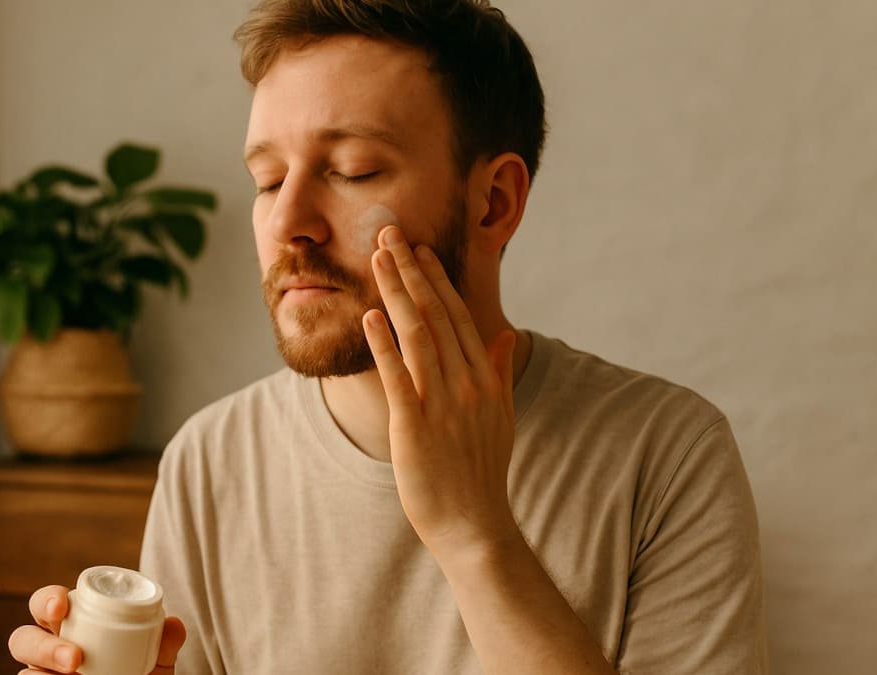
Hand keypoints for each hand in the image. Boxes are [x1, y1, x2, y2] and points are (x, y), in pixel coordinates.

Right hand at [9, 584, 187, 673]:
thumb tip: (173, 625)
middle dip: (41, 646)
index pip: (47, 604)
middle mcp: (49, 650)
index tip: (62, 605)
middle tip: (75, 659)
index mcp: (71, 624)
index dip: (47, 599)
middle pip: (23, 639)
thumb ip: (164, 641)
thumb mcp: (157, 657)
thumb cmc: (142, 671)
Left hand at [363, 225, 518, 557]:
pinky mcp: (415, 426)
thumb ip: (502, 371)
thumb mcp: (500, 417)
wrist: (475, 524)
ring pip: (417, 335)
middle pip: (436, 315)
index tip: (421, 250)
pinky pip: (397, 377)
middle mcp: (467, 384)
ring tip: (376, 259)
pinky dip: (383, 344)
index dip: (437, 280)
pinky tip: (369, 316)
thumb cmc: (482, 472)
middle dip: (412, 271)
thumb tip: (507, 335)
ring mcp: (442, 404)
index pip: (459, 316)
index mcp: (486, 378)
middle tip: (390, 235)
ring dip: (395, 293)